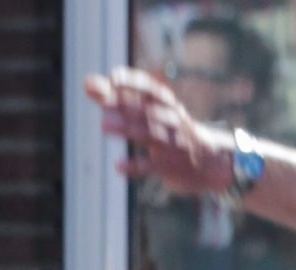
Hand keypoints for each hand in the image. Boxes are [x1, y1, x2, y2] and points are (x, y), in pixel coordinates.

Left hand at [84, 68, 234, 195]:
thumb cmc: (172, 131)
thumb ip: (119, 97)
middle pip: (144, 110)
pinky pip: (150, 166)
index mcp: (166, 104)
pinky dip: (134, 166)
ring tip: (103, 126)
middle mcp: (170, 120)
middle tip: (102, 101)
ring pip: (148, 133)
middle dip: (124, 104)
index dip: (132, 82)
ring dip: (126, 129)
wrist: (208, 160)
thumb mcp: (154, 111)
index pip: (149, 88)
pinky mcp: (168, 167)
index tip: (114, 76)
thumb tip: (87, 83)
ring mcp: (170, 143)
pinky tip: (118, 165)